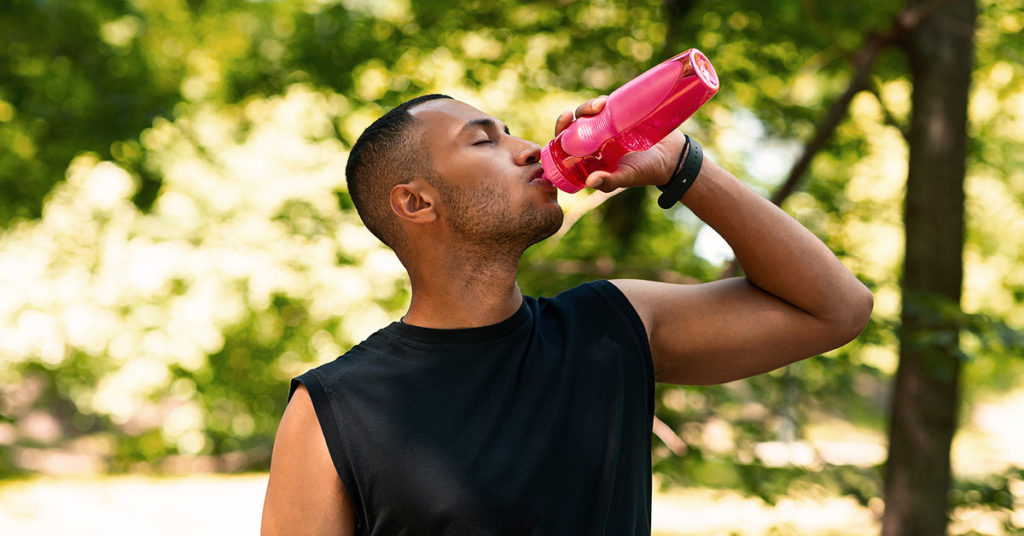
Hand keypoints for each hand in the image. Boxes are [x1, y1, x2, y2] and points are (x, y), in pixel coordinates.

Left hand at [554, 96, 686, 191]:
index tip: (565, 120)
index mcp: (590, 155)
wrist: (674, 157)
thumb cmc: (647, 172)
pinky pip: (611, 102)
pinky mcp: (624, 113)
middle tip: (580, 112)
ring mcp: (610, 125)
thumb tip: (590, 182)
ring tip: (601, 105)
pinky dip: (607, 99)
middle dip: (575, 114)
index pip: (568, 141)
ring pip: (593, 111)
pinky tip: (607, 99)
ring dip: (591, 105)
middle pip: (578, 123)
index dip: (561, 130)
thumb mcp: (627, 177)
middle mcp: (597, 139)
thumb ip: (610, 182)